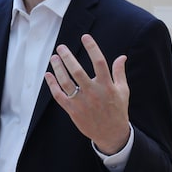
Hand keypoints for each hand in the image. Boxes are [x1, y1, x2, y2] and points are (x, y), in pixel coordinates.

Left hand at [44, 33, 130, 154]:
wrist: (111, 134)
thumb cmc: (117, 110)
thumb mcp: (123, 91)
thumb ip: (120, 73)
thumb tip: (122, 57)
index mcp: (107, 86)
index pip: (99, 62)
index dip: (92, 48)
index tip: (85, 37)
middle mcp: (93, 93)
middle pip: (77, 71)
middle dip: (68, 57)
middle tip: (61, 47)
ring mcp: (82, 102)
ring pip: (66, 82)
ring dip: (58, 69)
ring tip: (54, 58)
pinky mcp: (73, 110)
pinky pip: (59, 96)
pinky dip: (52, 85)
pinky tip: (48, 75)